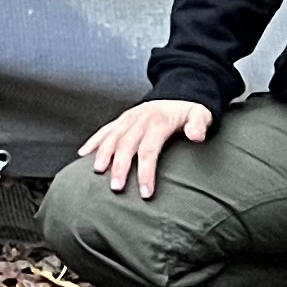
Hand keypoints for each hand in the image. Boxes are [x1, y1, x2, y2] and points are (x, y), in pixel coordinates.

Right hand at [77, 97, 213, 199]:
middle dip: (120, 167)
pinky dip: (93, 142)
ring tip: (96, 171)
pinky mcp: (121, 120)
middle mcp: (139, 120)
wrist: (179, 93)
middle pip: (126, 145)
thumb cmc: (190, 111)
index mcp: (158, 122)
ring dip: (102, 154)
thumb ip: (199, 125)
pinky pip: (104, 131)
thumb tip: (196, 136)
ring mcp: (128, 119)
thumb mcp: (202, 114)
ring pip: (111, 137)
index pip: (148, 150)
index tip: (145, 193)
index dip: (146, 172)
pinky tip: (84, 154)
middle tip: (116, 188)